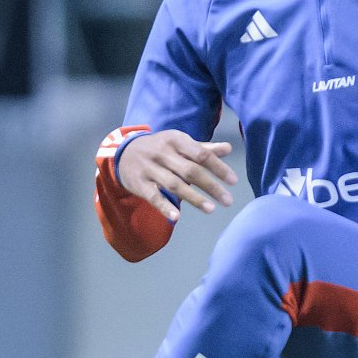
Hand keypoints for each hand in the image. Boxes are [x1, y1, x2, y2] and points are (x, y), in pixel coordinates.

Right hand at [117, 129, 237, 221]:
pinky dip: (165, 207)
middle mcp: (163, 153)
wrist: (124, 151)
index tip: (234, 181)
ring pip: (174, 184)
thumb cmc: (160, 148)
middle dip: (211, 186)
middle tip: (228, 200)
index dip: (219, 167)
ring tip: (211, 209)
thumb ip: (203, 148)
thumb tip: (228, 148)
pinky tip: (177, 217)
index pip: (201, 154)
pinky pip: (153, 196)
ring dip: (194, 198)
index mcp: (176, 140)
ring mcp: (150, 168)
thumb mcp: (180, 143)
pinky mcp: (139, 183)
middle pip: (190, 171)